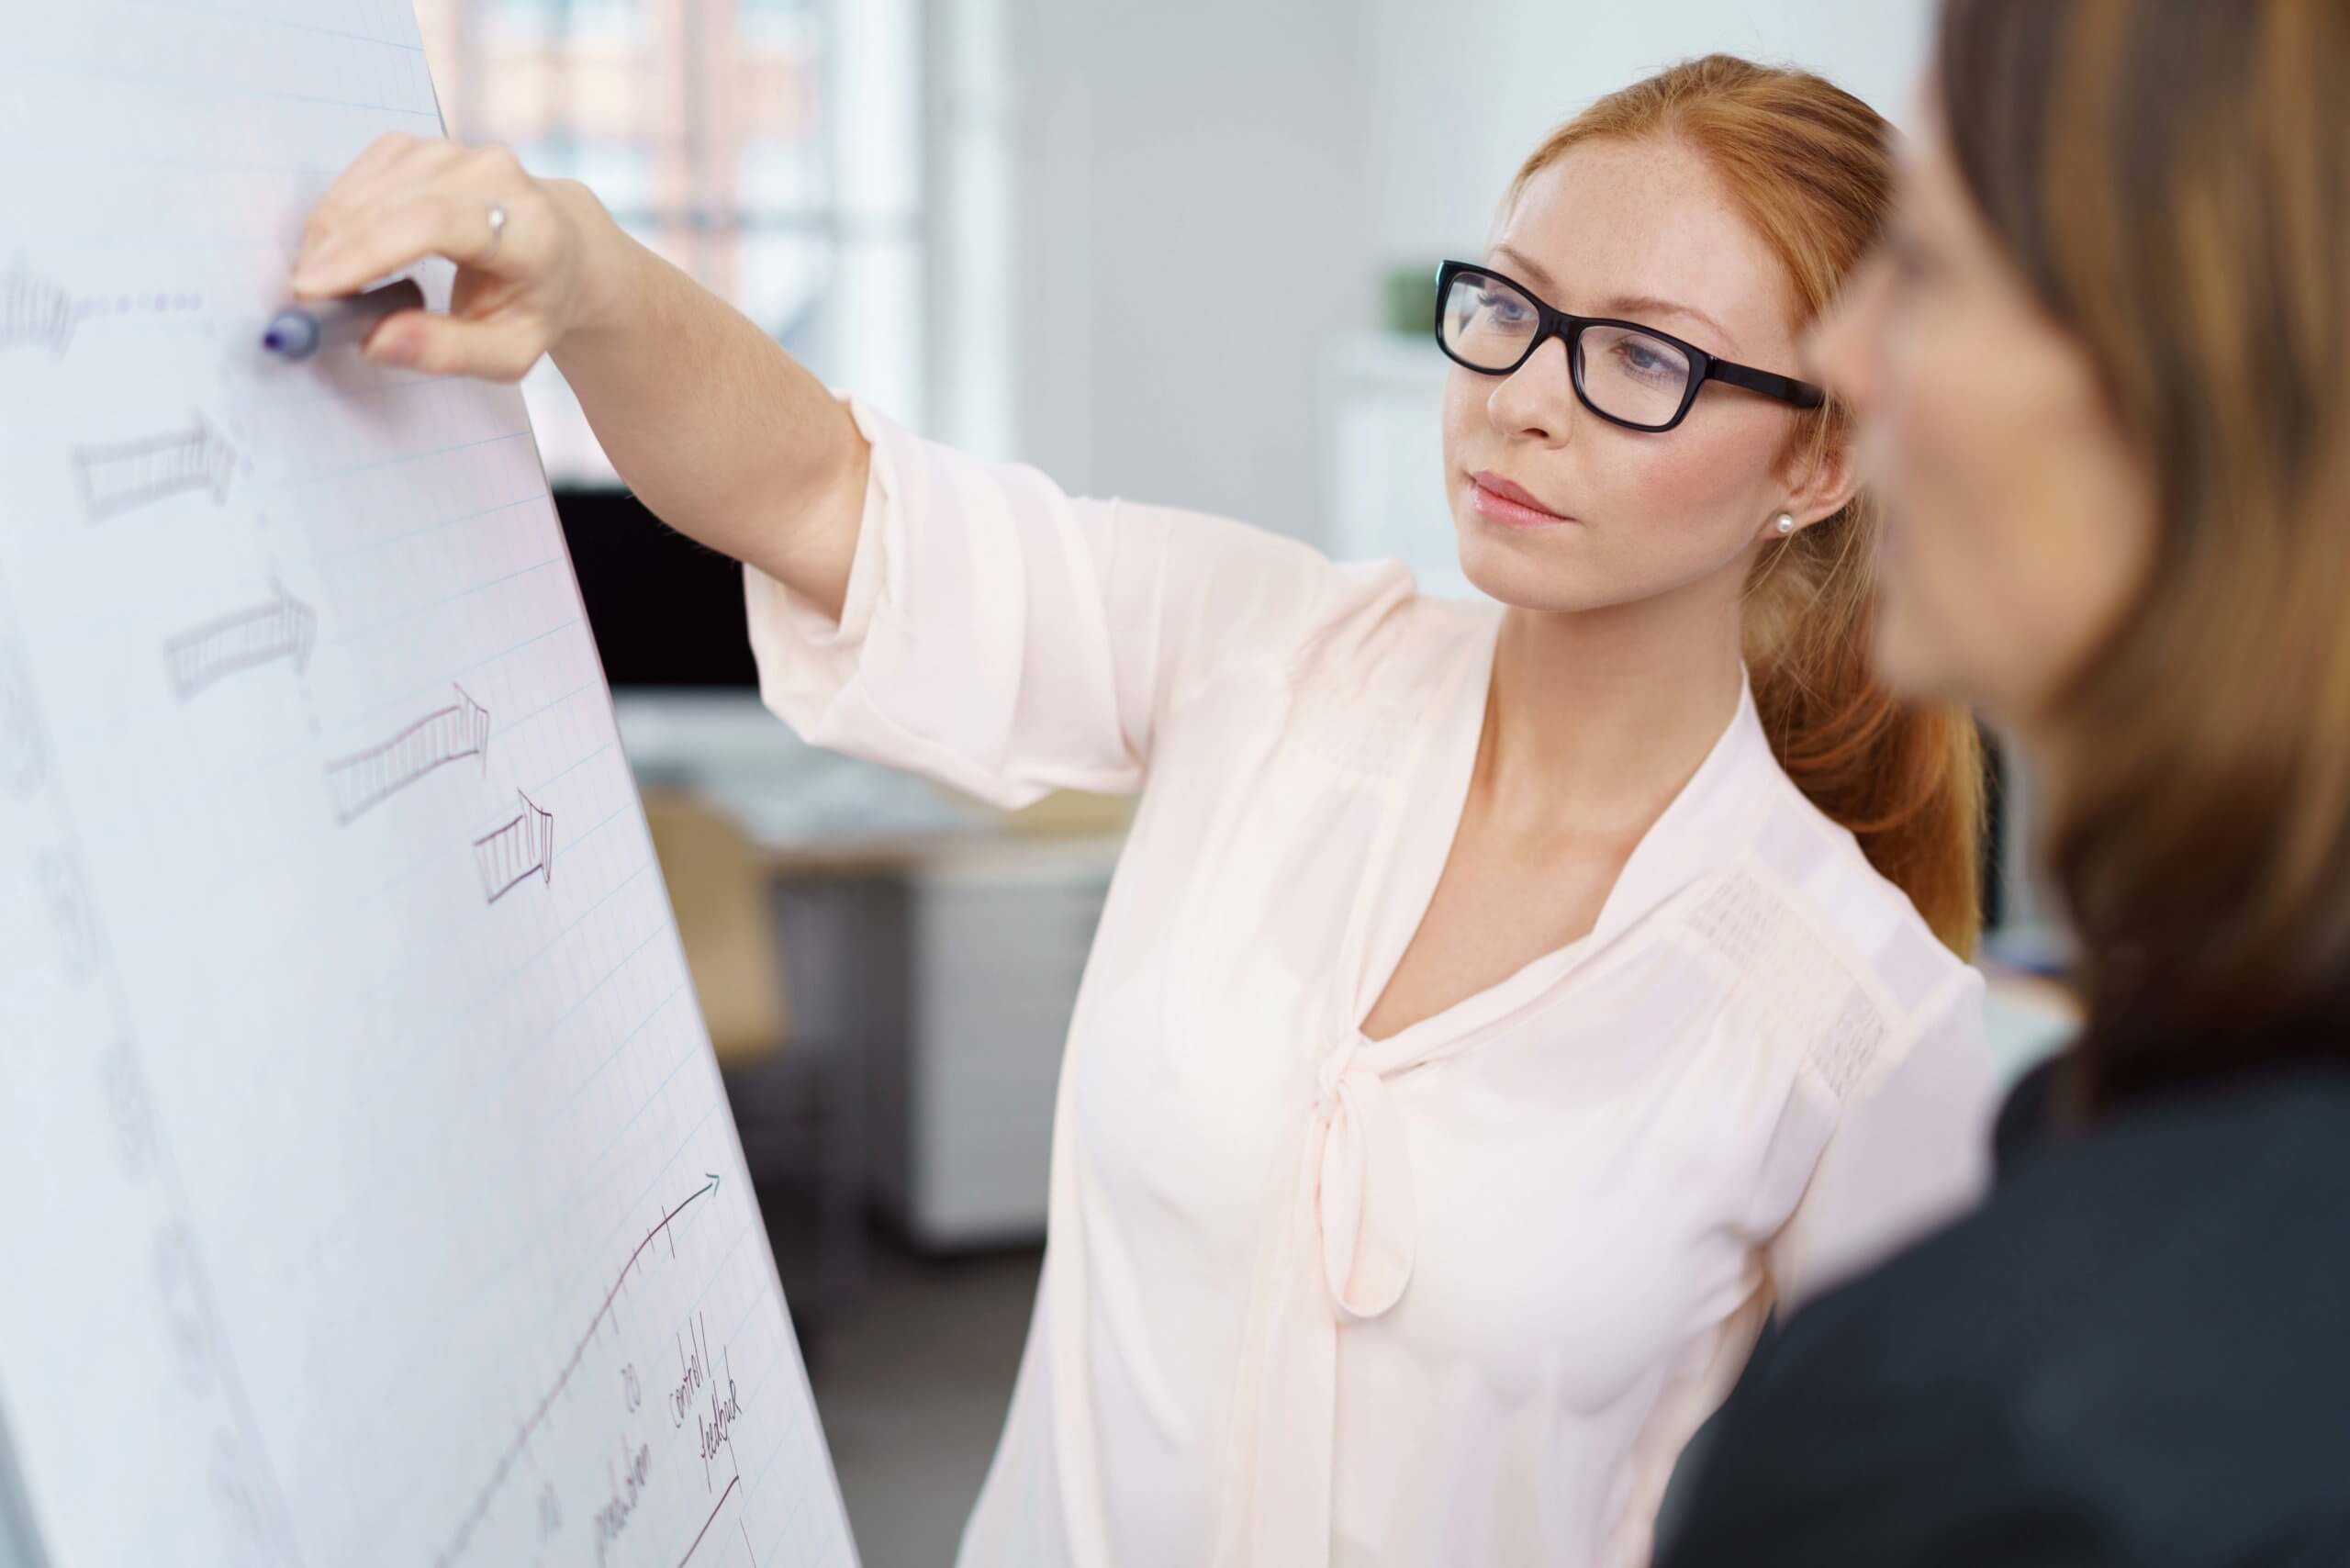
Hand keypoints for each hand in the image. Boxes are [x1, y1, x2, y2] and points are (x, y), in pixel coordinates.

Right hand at [291, 135, 621, 381]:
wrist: (564, 250)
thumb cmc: (534, 306)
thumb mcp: (509, 352)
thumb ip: (447, 351)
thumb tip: (375, 341)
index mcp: (530, 228)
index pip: (437, 224)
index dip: (368, 251)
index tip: (314, 288)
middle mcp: (497, 176)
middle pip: (395, 202)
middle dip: (335, 249)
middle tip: (302, 301)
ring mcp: (459, 152)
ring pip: (374, 184)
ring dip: (331, 231)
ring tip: (321, 282)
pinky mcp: (427, 146)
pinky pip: (367, 171)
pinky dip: (341, 208)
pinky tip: (336, 246)